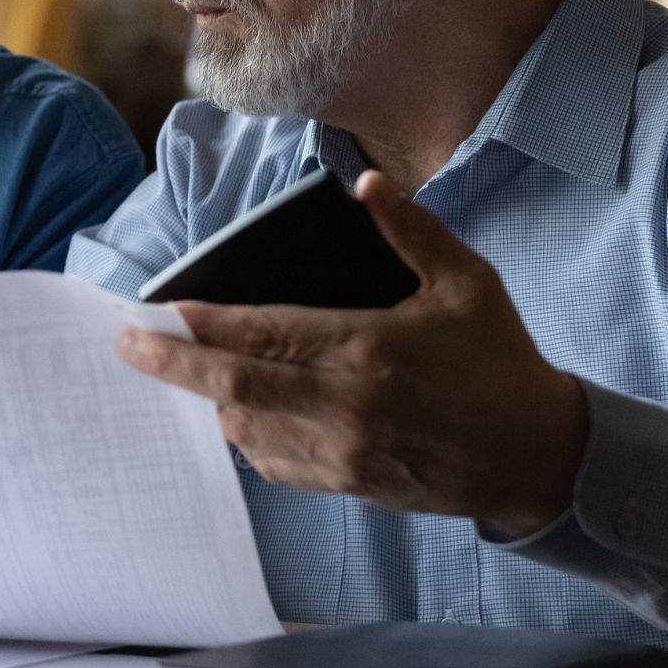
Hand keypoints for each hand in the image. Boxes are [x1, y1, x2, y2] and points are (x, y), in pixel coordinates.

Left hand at [117, 170, 589, 537]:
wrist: (541, 458)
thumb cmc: (501, 363)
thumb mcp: (466, 285)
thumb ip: (411, 232)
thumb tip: (367, 182)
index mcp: (366, 349)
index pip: (264, 335)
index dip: (205, 325)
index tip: (159, 312)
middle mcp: (345, 405)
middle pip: (234, 387)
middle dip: (172, 366)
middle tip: (125, 347)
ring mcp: (343, 452)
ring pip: (246, 430)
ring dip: (208, 402)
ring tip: (181, 373)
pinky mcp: (350, 486)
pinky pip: (275, 465)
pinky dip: (246, 438)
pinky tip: (235, 415)